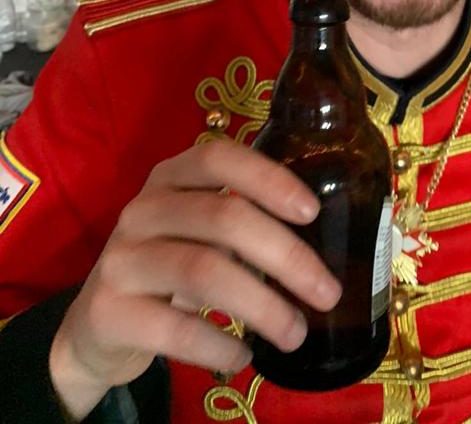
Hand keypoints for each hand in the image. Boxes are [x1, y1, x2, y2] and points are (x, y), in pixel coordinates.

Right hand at [49, 140, 341, 420]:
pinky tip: (242, 358)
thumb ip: (243, 224)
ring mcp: (121, 258)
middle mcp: (142, 209)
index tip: (312, 211)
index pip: (219, 158)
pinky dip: (219, 346)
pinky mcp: (108, 311)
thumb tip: (323, 246)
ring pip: (204, 271)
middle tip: (327, 293)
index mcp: (170, 177)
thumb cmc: (169, 265)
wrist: (97, 324)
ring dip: (262, 306)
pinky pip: (176, 328)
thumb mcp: (198, 232)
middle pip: (223, 218)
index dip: (268, 179)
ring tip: (295, 333)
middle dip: (286, 256)